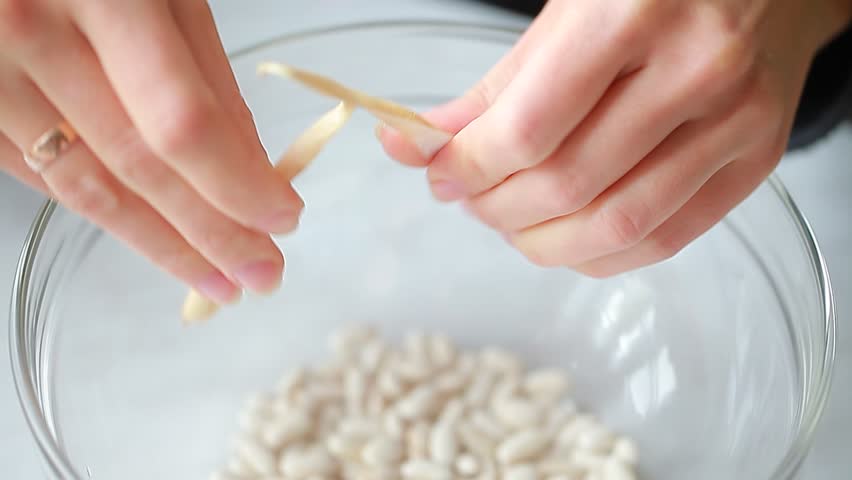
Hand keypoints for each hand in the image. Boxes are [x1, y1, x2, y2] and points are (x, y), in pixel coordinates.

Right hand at [0, 0, 302, 301]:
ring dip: (162, 244)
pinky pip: (47, 178)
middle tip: (262, 274)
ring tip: (217, 280)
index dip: (237, 183)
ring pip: (88, 187)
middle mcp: (34, 35)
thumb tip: (250, 168)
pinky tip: (155, 239)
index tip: (284, 218)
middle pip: (138, 167)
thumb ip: (205, 74)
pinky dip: (109, 212)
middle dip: (212, 234)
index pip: (183, 121)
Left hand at [379, 0, 851, 276]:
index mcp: (632, 14)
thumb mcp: (567, 13)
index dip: (468, 167)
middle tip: (469, 198)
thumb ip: (494, 89)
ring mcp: (735, 120)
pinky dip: (598, 256)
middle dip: (495, 207)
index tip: (439, 176)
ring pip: (617, 225)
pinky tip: (565, 239)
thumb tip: (419, 147)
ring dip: (541, 242)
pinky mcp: (756, 160)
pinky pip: (665, 240)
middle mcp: (694, 69)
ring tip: (510, 221)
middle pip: (568, 184)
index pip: (528, 128)